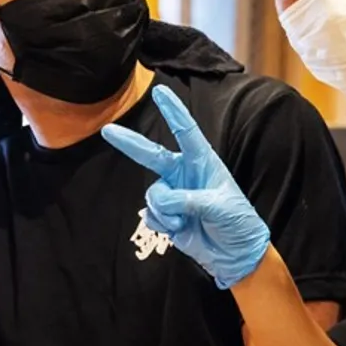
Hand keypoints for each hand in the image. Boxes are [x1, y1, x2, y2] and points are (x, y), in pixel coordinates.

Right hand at [101, 86, 269, 288]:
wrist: (235, 254)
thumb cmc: (238, 222)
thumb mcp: (220, 207)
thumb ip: (189, 200)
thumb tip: (161, 200)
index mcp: (204, 162)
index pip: (186, 132)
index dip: (173, 111)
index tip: (160, 91)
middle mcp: (185, 174)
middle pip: (152, 155)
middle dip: (130, 143)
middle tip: (108, 131)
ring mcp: (174, 194)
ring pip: (153, 195)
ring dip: (165, 211)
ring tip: (185, 222)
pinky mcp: (167, 215)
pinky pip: (151, 214)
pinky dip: (163, 224)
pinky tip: (179, 229)